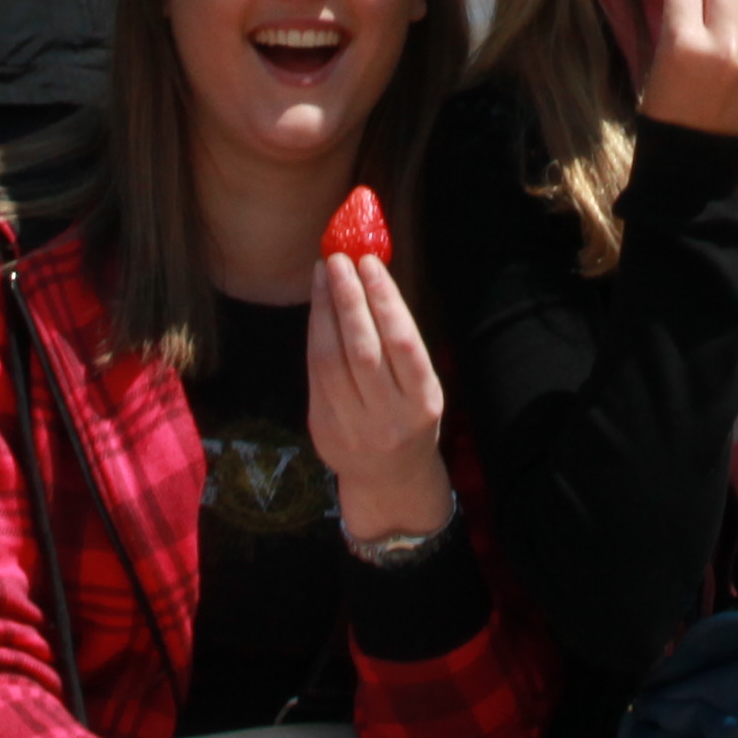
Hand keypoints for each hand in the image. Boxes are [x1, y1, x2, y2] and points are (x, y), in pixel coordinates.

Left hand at [306, 242, 452, 545]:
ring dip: (324, 311)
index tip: (370, 262)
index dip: (384, 300)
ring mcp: (352, 426)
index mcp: (423, 402)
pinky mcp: (323, 428)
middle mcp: (388, 417)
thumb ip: (400, 343)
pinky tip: (317, 307)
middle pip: (362, 349)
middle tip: (338, 258)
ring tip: (323, 273)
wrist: (389, 480)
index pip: (402, 344)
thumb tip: (372, 277)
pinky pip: (315, 373)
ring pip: (331, 360)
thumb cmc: (410, 416)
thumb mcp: (422, 387)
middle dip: (348, 298)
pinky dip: (314, 334)